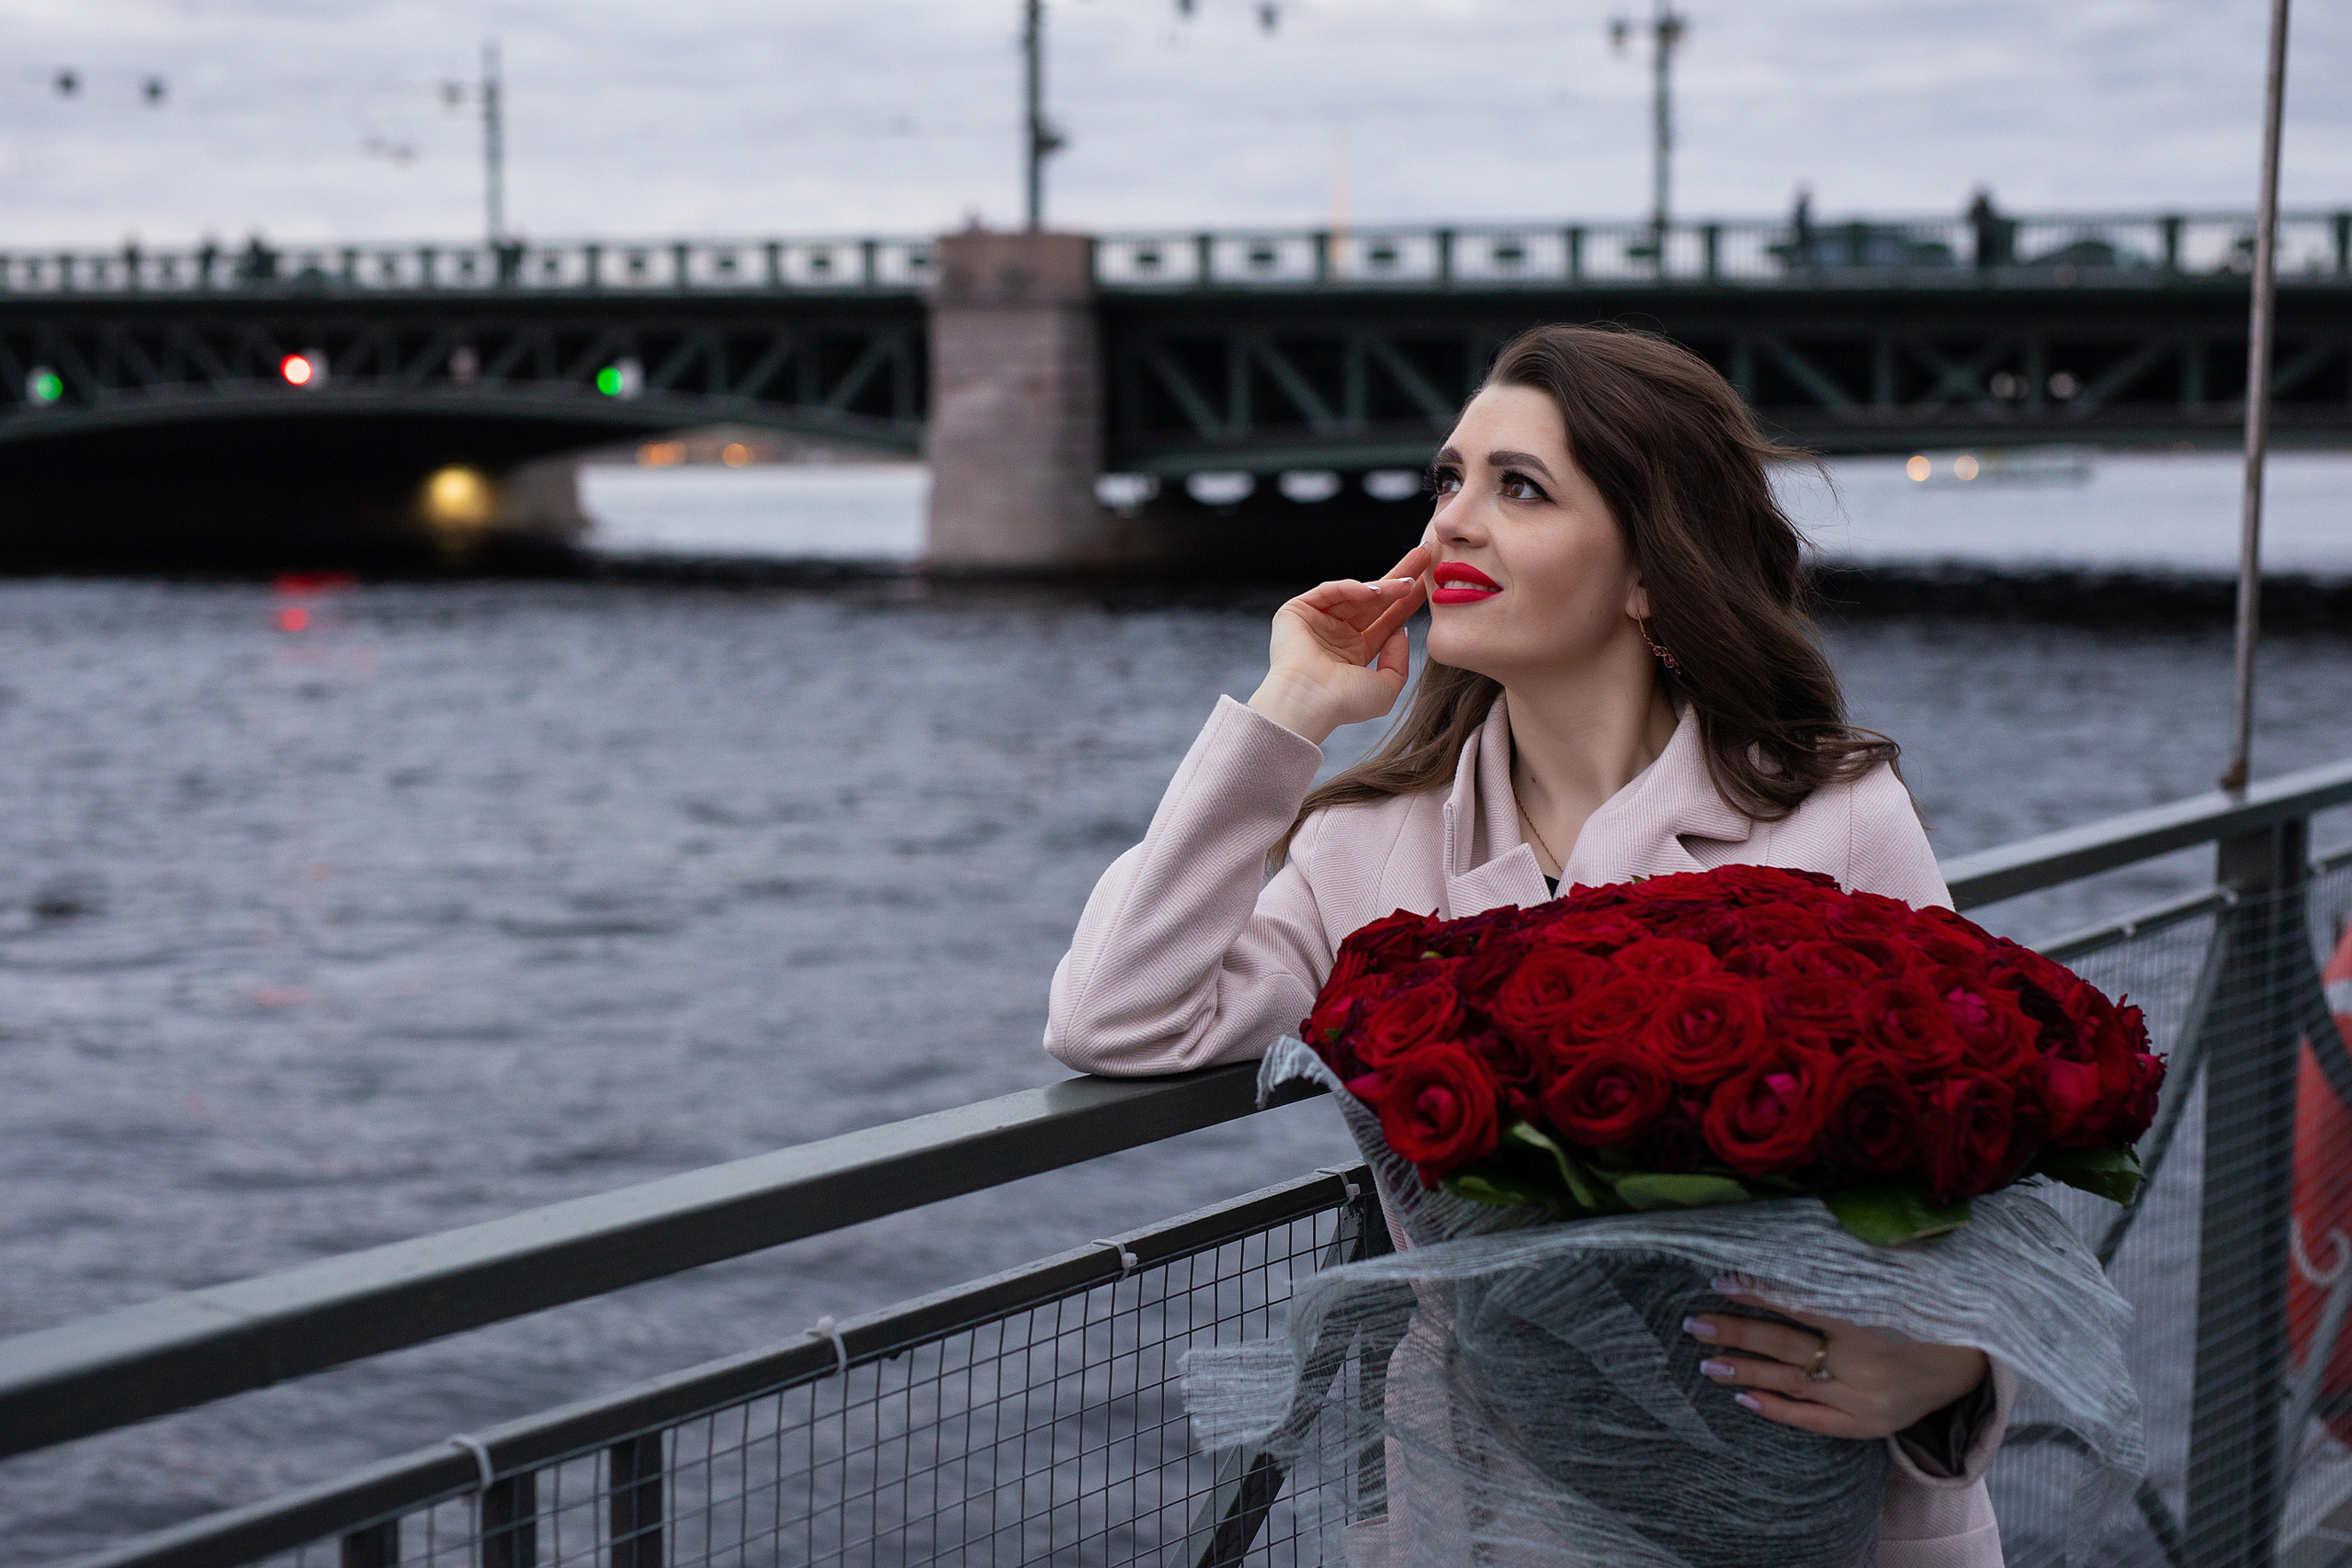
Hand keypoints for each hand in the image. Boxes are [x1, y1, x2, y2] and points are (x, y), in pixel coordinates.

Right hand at [1246, 545, 1430, 744]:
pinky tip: (1373, 590)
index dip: (1407, 602)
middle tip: (1424, 556)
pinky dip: (1350, 587)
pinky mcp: (1297, 612)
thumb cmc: (1343, 703)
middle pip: (1374, 601)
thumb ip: (1399, 662)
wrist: (1308, 702)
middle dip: (1399, 579)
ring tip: (1407, 582)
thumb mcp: (1386, 688)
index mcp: (1354, 654)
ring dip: (1383, 585)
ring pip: (1355, 595)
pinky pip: (1329, 591)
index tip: (1429, 584)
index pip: (1386, 621)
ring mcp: (1317, 622)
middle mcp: (1337, 635)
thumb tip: (1402, 632)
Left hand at [1684, 1282, 1988, 1440]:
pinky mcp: (1866, 1425)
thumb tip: (1799, 1225)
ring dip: (1746, 1372)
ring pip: (1792, 1384)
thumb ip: (1850, 1260)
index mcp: (1872, 1320)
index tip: (1722, 1281)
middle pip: (1788, 1347)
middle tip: (1695, 1325)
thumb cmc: (1924, 1309)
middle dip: (1738, 1334)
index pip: (1802, 1305)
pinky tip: (1744, 1399)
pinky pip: (1813, 1422)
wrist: (1969, 1363)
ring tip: (1706, 1363)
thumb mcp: (1897, 1276)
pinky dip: (1777, 1411)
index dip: (1760, 1293)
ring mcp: (1864, 1400)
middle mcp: (1864, 1364)